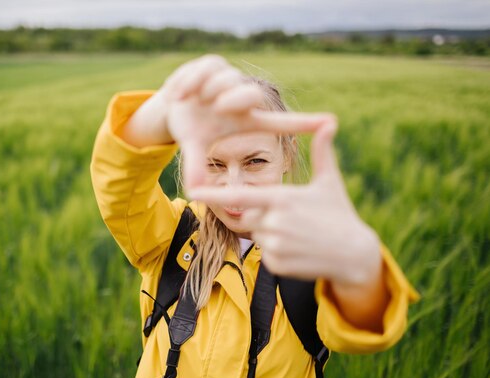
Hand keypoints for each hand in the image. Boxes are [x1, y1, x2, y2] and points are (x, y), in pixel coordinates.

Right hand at [158, 55, 330, 190]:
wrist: (171, 104)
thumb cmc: (192, 128)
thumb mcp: (194, 146)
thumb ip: (196, 166)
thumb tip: (192, 191)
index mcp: (246, 120)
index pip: (280, 123)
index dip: (304, 123)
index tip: (329, 123)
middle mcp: (243, 98)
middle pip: (249, 94)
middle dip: (230, 100)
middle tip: (214, 108)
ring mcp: (230, 78)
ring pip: (226, 78)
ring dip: (204, 91)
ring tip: (191, 100)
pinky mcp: (214, 62)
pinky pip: (205, 68)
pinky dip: (189, 82)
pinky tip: (180, 93)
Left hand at [189, 116, 381, 288]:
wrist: (355, 254)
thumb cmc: (341, 213)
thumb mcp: (331, 182)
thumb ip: (323, 152)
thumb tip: (330, 121)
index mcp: (283, 198)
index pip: (241, 195)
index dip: (215, 194)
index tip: (192, 192)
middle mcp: (275, 221)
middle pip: (249, 216)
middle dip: (264, 216)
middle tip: (292, 219)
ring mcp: (275, 244)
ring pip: (258, 236)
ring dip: (272, 235)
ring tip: (299, 235)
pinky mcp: (277, 264)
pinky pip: (265, 255)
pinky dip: (278, 253)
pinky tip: (300, 251)